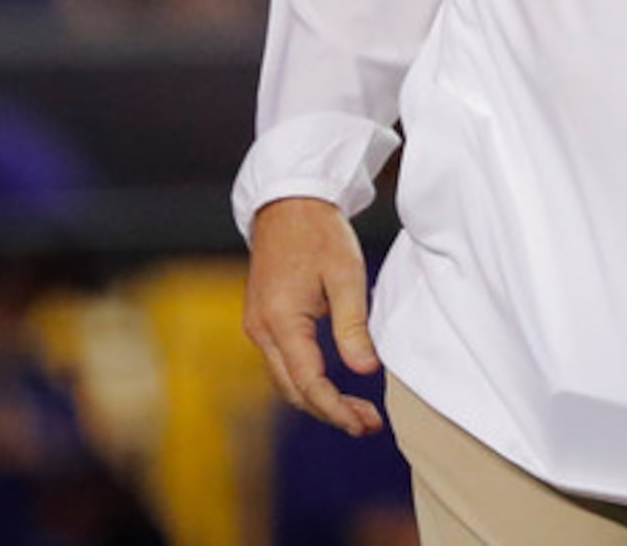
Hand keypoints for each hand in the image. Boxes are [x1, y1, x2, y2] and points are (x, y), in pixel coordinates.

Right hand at [244, 198, 383, 436]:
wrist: (288, 201)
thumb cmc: (320, 233)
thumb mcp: (346, 275)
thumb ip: (353, 326)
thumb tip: (366, 370)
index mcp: (280, 320)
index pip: (308, 381)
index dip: (336, 408)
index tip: (364, 423)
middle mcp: (261, 329)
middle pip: (294, 389)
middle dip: (330, 412)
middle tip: (368, 424)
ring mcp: (258, 326)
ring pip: (287, 380)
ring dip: (319, 400)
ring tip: (358, 412)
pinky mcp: (264, 320)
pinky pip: (284, 363)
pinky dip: (308, 380)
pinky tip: (335, 385)